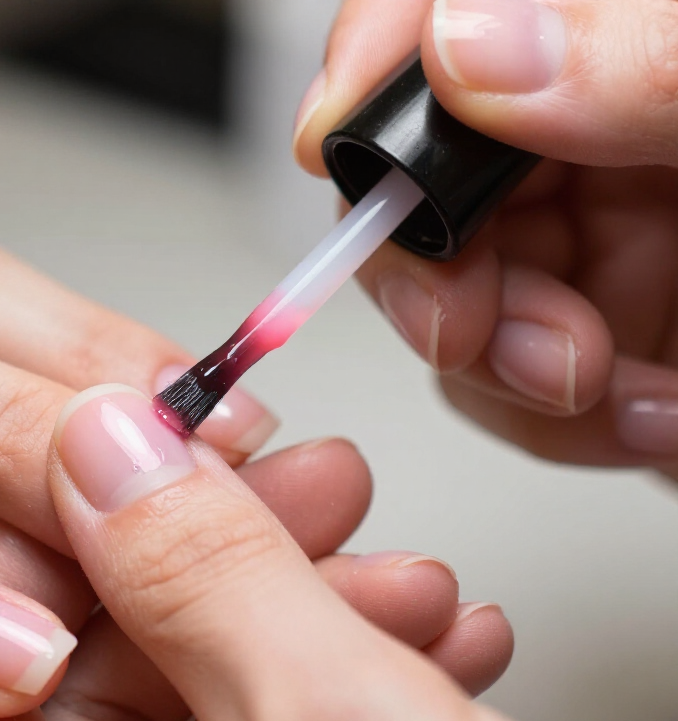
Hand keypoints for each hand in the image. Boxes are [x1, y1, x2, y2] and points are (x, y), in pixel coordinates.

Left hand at [0, 386, 629, 720]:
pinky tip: (441, 650)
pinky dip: (353, 698)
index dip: (42, 535)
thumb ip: (203, 573)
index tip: (131, 447)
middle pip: (89, 681)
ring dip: (309, 620)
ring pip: (194, 714)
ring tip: (410, 582)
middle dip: (216, 567)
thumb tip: (105, 445)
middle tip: (302, 486)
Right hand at [293, 0, 677, 481]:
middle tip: (468, 321)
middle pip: (422, 175)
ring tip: (596, 384)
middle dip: (431, 268)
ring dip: (502, 367)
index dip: (373, 66)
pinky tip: (652, 415)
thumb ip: (644, 59)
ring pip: (448, 296)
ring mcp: (600, 239)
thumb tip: (469, 47)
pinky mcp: (609, 337)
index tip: (329, 135)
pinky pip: (510, 386)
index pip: (458, 20)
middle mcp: (598, 135)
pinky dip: (564, 425)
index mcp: (630, 46)